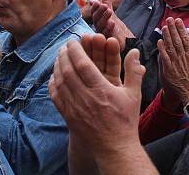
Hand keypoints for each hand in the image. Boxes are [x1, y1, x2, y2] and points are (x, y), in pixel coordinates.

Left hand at [49, 38, 143, 156]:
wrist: (115, 148)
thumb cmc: (125, 120)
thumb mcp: (134, 94)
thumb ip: (134, 71)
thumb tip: (135, 51)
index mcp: (102, 90)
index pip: (83, 64)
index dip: (75, 50)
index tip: (73, 41)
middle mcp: (86, 98)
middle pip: (68, 71)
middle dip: (64, 55)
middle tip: (65, 46)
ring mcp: (75, 108)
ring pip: (60, 82)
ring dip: (57, 67)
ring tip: (59, 57)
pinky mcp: (68, 117)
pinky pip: (56, 97)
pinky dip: (53, 84)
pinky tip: (54, 77)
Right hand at [91, 0, 134, 46]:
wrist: (127, 41)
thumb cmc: (117, 28)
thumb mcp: (111, 13)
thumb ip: (107, 2)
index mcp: (97, 22)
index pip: (94, 14)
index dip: (94, 8)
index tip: (97, 2)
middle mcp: (98, 29)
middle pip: (96, 20)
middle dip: (100, 12)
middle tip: (105, 5)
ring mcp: (103, 37)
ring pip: (100, 27)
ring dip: (104, 18)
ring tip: (109, 11)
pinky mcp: (109, 43)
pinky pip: (107, 36)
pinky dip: (109, 28)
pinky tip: (112, 22)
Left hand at [157, 18, 188, 110]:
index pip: (186, 38)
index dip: (181, 29)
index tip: (178, 21)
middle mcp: (184, 56)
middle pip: (177, 39)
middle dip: (173, 28)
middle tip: (169, 19)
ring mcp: (176, 62)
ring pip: (170, 45)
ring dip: (167, 35)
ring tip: (164, 26)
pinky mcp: (169, 68)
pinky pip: (164, 56)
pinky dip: (162, 48)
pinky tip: (159, 41)